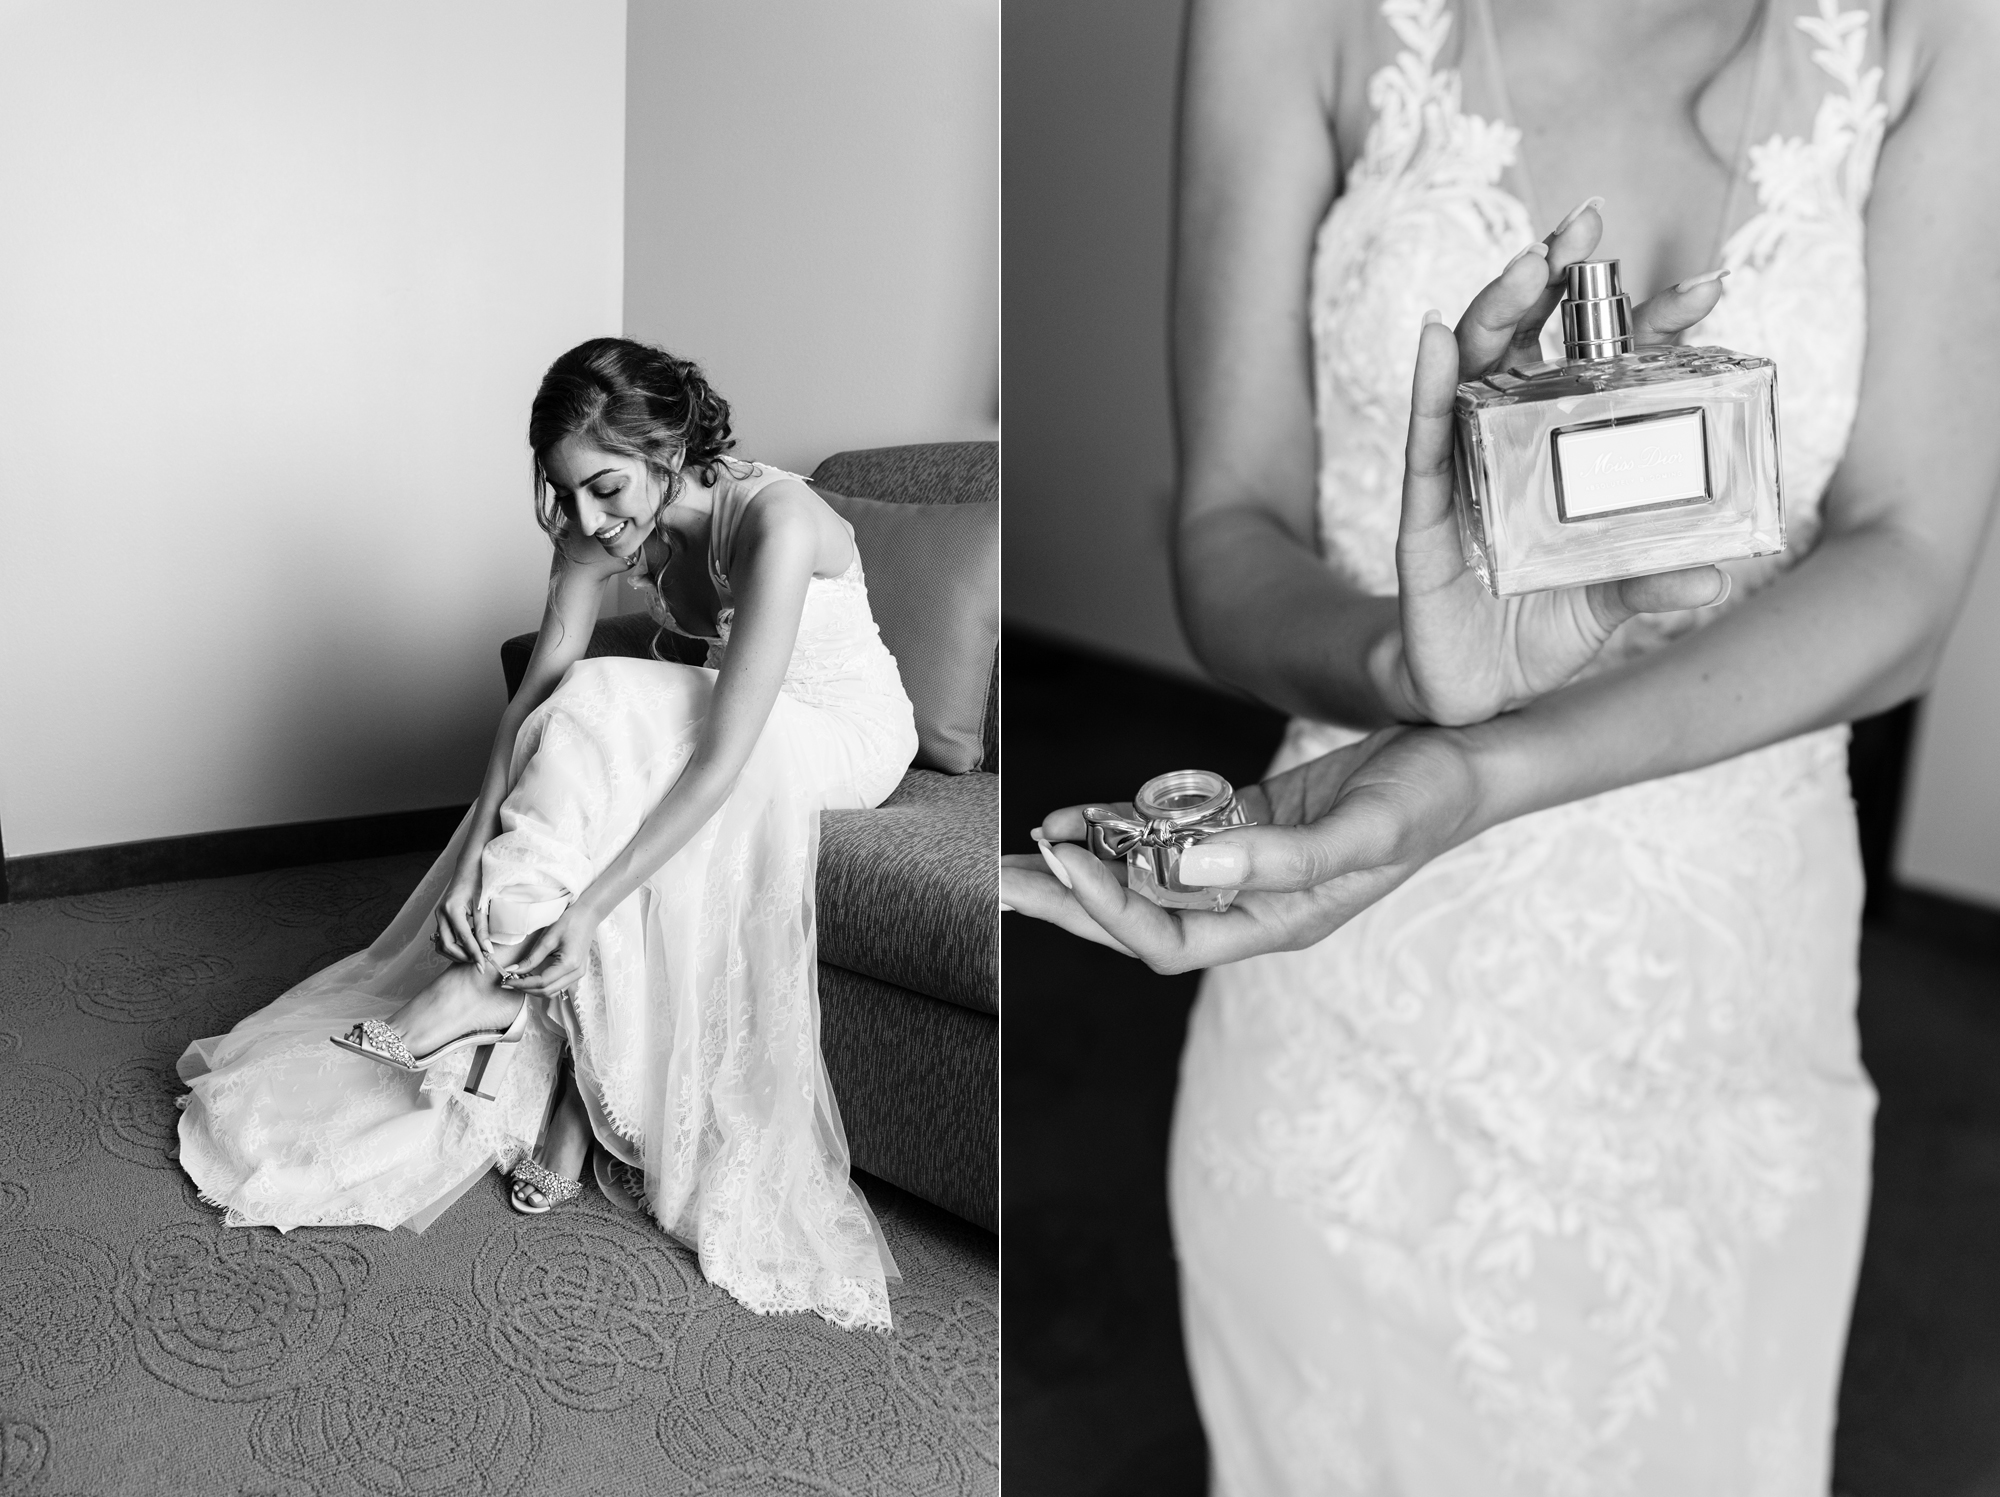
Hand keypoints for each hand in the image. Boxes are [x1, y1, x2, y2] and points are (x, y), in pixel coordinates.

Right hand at [432, 855, 494, 970]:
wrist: (467, 868)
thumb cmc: (477, 882)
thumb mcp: (482, 905)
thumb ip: (483, 929)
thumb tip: (487, 950)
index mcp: (452, 909)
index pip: (463, 939)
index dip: (474, 954)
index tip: (482, 966)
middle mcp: (441, 913)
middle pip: (447, 945)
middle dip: (463, 957)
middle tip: (479, 962)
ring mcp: (438, 916)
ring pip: (442, 944)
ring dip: (456, 954)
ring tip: (474, 955)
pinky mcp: (440, 918)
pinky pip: (443, 938)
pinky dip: (454, 946)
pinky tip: (467, 947)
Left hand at [500, 901, 601, 998]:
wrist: (587, 916)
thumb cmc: (569, 923)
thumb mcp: (548, 939)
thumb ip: (531, 958)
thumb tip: (513, 970)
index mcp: (569, 964)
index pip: (542, 982)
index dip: (522, 983)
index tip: (506, 980)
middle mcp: (576, 974)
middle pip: (547, 991)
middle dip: (525, 989)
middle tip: (508, 982)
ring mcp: (578, 975)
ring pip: (552, 992)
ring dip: (534, 990)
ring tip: (518, 981)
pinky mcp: (576, 973)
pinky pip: (558, 987)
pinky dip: (543, 986)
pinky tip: (532, 979)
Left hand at [1001, 726, 1487, 971]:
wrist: (1469, 753)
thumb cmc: (1429, 799)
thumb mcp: (1363, 831)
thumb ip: (1278, 859)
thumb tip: (1185, 868)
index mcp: (1275, 923)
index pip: (1164, 936)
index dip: (1106, 906)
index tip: (1060, 859)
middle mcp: (1251, 903)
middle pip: (1136, 917)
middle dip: (1067, 899)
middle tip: (996, 880)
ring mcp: (1245, 864)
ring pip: (1147, 874)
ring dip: (1087, 859)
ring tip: (1027, 840)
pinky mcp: (1248, 821)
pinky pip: (1170, 833)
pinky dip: (1125, 822)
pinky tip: (1082, 812)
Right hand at [1387, 200, 1733, 727]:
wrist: (1470, 700)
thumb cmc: (1535, 635)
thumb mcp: (1604, 606)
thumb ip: (1648, 581)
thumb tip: (1713, 573)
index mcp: (1562, 457)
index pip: (1605, 375)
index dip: (1649, 328)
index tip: (1705, 286)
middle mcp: (1509, 448)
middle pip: (1529, 348)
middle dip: (1553, 283)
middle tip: (1581, 227)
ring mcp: (1461, 474)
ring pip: (1471, 374)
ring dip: (1494, 314)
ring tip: (1522, 268)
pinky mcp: (1422, 516)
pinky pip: (1422, 441)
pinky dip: (1427, 386)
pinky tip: (1432, 339)